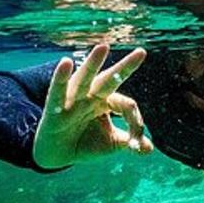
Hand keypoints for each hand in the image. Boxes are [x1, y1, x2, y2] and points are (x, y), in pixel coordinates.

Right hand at [32, 43, 153, 168]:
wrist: (58, 155)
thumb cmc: (85, 142)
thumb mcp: (111, 143)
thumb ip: (129, 141)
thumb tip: (149, 148)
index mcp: (106, 101)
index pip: (126, 105)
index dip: (135, 124)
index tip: (137, 146)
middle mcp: (91, 96)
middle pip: (110, 79)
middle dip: (125, 67)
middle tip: (141, 52)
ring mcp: (72, 100)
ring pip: (84, 79)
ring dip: (93, 63)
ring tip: (103, 47)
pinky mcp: (54, 109)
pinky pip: (58, 92)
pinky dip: (61, 78)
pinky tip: (66, 62)